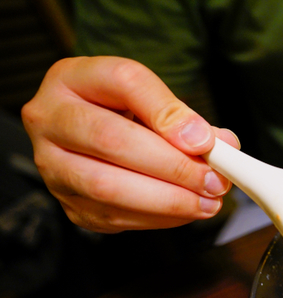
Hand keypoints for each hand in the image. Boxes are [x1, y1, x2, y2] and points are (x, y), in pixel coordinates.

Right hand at [22, 56, 237, 231]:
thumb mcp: (147, 94)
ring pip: (107, 188)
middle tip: (214, 180)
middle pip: (111, 141)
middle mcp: (50, 121)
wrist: (88, 131)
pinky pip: (113, 217)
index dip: (167, 113)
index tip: (206, 141)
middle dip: (172, 166)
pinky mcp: (68, 204)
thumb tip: (216, 144)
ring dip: (168, 201)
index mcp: (71, 79)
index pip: (124, 83)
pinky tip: (186, 211)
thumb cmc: (119, 109)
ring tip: (208, 201)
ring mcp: (52, 167)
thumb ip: (180, 114)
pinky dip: (158, 218)